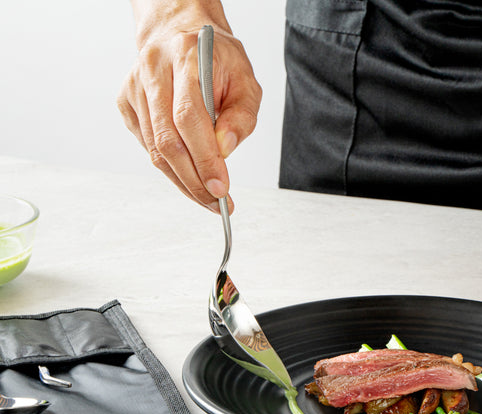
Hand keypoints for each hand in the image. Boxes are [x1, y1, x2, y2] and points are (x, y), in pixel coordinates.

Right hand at [117, 0, 261, 212]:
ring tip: (206, 197)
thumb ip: (242, 116)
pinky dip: (170, 167)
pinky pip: (148, 147)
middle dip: (194, 181)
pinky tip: (188, 171)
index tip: (221, 188)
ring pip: (155, 150)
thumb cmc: (216, 59)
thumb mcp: (245, 80)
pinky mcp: (126, 102)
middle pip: (168, 141)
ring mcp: (135, 87)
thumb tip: (225, 149)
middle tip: (215, 202)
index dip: (205, 159)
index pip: (190, 118)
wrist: (181, 33)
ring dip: (182, 181)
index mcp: (186, 57)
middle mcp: (153, 69)